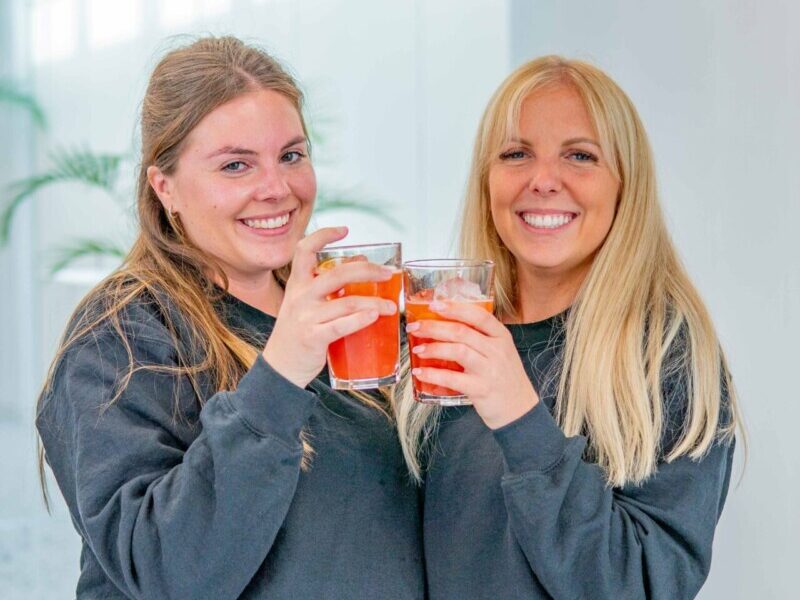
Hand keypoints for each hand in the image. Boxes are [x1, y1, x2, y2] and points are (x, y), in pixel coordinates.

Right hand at [263, 227, 397, 388]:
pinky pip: (342, 325)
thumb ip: (331, 284)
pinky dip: (361, 319)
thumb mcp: (308, 303)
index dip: (324, 235)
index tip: (345, 230)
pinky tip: (375, 316)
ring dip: (374, 302)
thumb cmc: (300, 332)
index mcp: (298, 284)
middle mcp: (300, 296)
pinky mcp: (313, 337)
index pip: (305, 249)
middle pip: (338, 273)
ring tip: (391, 307)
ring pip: (347, 302)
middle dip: (368, 270)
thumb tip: (362, 261)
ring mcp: (306, 317)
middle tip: (388, 273)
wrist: (281, 367)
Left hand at [406, 300, 538, 429]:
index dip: (455, 308)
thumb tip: (444, 325)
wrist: (520, 410)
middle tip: (415, 327)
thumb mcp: (499, 352)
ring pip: (458, 351)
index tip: (434, 305)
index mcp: (501, 336)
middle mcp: (497, 350)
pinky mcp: (481, 389)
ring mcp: (490, 370)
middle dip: (434, 327)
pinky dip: (434, 374)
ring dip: (433, 348)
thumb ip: (479, 338)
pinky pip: (453, 378)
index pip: (478, 315)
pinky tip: (421, 372)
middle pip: (462, 332)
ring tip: (417, 349)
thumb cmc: (504, 378)